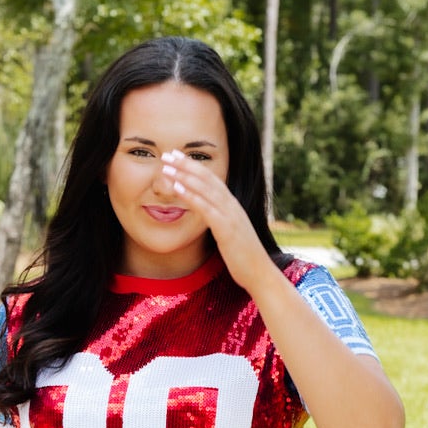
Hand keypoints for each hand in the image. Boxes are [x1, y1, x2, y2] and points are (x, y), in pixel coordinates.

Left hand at [159, 150, 276, 294]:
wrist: (259, 273)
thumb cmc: (243, 257)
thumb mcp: (229, 233)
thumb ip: (219, 220)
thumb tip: (207, 215)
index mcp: (232, 206)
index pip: (212, 179)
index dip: (194, 166)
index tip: (177, 157)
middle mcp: (232, 205)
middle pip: (208, 178)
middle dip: (187, 164)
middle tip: (168, 154)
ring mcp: (230, 216)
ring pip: (206, 189)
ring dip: (185, 176)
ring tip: (167, 167)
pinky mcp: (227, 229)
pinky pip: (206, 209)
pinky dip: (191, 196)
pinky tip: (177, 188)